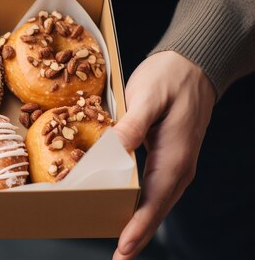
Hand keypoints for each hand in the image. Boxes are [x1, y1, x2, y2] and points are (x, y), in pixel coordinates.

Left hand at [112, 51, 214, 259]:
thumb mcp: (148, 97)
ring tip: (119, 243)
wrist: (192, 65)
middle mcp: (177, 168)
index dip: (138, 228)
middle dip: (136, 236)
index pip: (154, 202)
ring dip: (137, 224)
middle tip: (118, 258)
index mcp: (174, 157)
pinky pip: (152, 189)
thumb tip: (114, 150)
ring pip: (155, 203)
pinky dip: (139, 205)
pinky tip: (123, 209)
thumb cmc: (170, 78)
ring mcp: (174, 165)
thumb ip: (132, 126)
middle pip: (155, 210)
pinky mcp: (166, 158)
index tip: (123, 248)